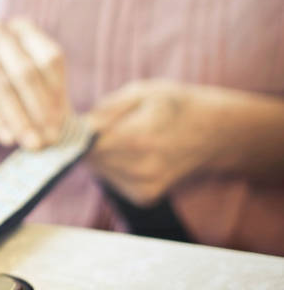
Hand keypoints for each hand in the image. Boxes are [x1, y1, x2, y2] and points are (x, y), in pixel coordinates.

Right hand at [0, 16, 69, 149]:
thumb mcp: (16, 79)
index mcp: (20, 28)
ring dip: (18, 119)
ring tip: (29, 143)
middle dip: (39, 110)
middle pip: (25, 72)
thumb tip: (63, 128)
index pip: (50, 59)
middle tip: (47, 140)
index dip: (58, 94)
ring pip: (1, 85)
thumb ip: (42, 96)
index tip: (61, 125)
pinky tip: (6, 137)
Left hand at [86, 80, 221, 206]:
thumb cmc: (176, 106)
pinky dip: (112, 167)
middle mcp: (141, 169)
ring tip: (121, 137)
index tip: (73, 120)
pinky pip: (112, 180)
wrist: (216, 133)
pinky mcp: (144, 197)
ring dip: (99, 155)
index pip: (86, 143)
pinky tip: (130, 153)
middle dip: (85, 142)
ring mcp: (143, 187)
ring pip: (98, 170)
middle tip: (98, 125)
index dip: (75, 131)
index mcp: (138, 138)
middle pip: (89, 158)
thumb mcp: (143, 92)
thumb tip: (77, 124)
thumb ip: (106, 110)